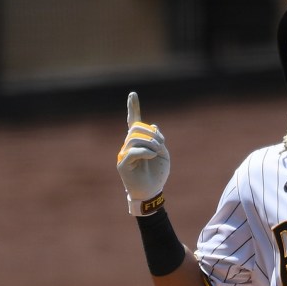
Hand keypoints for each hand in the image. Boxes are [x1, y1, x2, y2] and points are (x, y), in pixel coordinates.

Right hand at [116, 92, 169, 215]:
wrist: (153, 191)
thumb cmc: (157, 173)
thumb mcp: (164, 154)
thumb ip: (159, 140)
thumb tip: (153, 126)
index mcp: (139, 141)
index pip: (133, 121)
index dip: (133, 108)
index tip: (133, 94)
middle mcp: (128, 145)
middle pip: (136, 129)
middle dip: (151, 134)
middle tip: (161, 145)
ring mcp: (124, 154)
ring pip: (134, 139)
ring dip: (150, 144)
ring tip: (157, 153)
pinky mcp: (122, 164)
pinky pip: (132, 151)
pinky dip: (145, 152)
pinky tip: (152, 156)